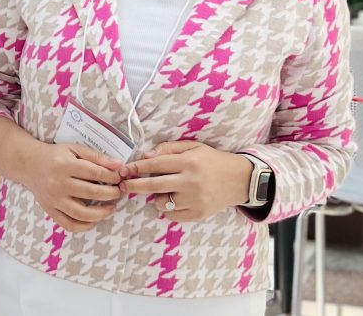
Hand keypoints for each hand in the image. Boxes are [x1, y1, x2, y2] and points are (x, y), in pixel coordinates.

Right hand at [18, 142, 124, 232]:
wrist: (28, 164)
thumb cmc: (55, 155)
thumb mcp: (74, 148)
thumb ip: (96, 156)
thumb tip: (118, 165)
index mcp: (65, 165)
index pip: (95, 173)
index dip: (112, 177)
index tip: (120, 178)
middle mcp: (58, 183)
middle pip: (91, 193)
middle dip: (111, 194)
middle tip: (119, 192)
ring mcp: (54, 199)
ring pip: (82, 213)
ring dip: (102, 213)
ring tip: (111, 208)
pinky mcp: (50, 210)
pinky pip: (69, 224)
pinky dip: (84, 226)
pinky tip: (94, 220)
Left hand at [118, 141, 252, 222]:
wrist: (240, 180)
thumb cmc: (212, 160)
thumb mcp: (193, 147)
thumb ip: (168, 149)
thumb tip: (145, 156)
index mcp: (189, 163)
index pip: (155, 165)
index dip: (136, 167)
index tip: (124, 170)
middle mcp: (191, 182)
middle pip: (153, 186)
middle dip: (134, 185)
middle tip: (123, 185)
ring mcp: (195, 200)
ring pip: (161, 202)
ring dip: (157, 197)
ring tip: (166, 190)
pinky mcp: (198, 214)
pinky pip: (171, 215)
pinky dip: (168, 208)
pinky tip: (174, 200)